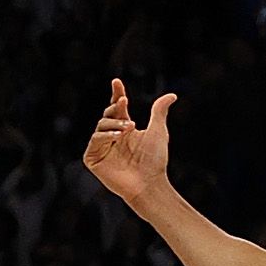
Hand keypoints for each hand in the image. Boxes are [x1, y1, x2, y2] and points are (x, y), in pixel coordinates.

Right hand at [83, 78, 174, 203]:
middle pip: (108, 114)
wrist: (149, 183)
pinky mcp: (93, 159)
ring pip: (101, 125)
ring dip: (114, 122)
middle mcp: (111, 137)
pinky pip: (95, 141)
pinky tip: (118, 137)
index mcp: (124, 128)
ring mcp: (101, 148)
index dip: (116, 94)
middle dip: (116, 107)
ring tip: (130, 127)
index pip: (117, 107)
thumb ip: (159, 111)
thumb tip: (172, 95)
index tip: (117, 81)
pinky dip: (105, 136)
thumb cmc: (155, 161)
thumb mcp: (158, 131)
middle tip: (125, 103)